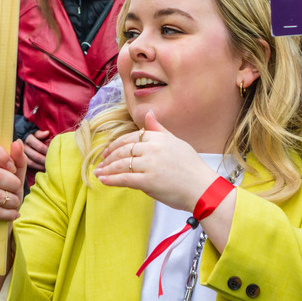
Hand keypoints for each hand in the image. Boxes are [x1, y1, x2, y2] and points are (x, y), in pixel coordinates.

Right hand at [0, 139, 25, 241]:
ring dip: (12, 201)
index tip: (12, 167)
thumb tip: (17, 143)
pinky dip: (8, 214)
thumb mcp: (15, 177)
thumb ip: (18, 160)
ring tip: (14, 202)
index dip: (0, 154)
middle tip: (16, 189)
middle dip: (13, 184)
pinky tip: (11, 213)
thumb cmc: (5, 194)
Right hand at [23, 129, 49, 170]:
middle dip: (45, 160)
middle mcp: (23, 147)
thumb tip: (47, 132)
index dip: (48, 151)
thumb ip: (40, 133)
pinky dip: (36, 168)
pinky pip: (28, 166)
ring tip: (49, 167)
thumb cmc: (30, 135)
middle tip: (53, 163)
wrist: (20, 139)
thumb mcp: (34, 132)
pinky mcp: (20, 160)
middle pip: (36, 156)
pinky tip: (43, 169)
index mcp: (28, 138)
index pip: (40, 147)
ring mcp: (21, 155)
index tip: (54, 154)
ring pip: (31, 163)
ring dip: (41, 166)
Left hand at [94, 110, 217, 211]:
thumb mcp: (176, 142)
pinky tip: (103, 180)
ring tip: (98, 172)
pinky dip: (111, 179)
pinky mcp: (148, 181)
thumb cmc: (191, 167)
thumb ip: (159, 129)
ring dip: (106, 169)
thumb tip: (148, 113)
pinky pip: (124, 179)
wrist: (202, 188)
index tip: (109, 152)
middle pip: (123, 150)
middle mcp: (153, 149)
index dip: (116, 145)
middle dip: (109, 157)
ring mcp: (150, 165)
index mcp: (159, 138)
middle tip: (100, 163)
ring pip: (121, 164)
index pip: (130, 138)